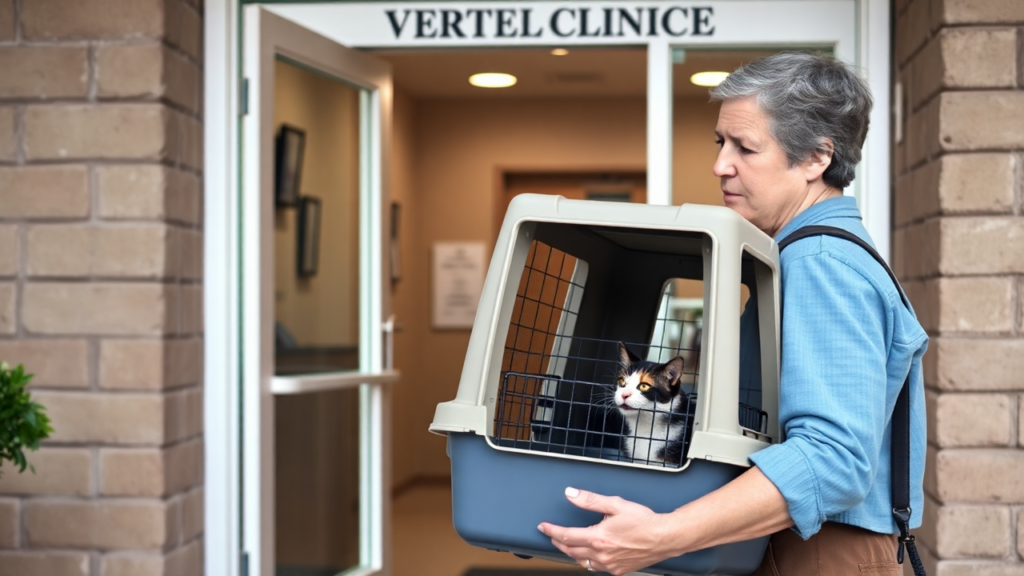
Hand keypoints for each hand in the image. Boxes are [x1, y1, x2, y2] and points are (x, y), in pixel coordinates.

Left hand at [537, 487, 677, 575]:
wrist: (664, 538)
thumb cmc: (644, 521)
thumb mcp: (615, 504)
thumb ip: (590, 500)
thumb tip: (571, 494)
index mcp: (598, 538)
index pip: (566, 536)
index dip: (551, 531)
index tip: (543, 527)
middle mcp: (602, 555)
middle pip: (570, 551)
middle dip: (558, 543)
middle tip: (552, 535)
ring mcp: (610, 565)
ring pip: (582, 562)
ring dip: (572, 553)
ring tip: (567, 544)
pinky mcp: (618, 571)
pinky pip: (596, 568)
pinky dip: (588, 561)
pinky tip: (588, 555)